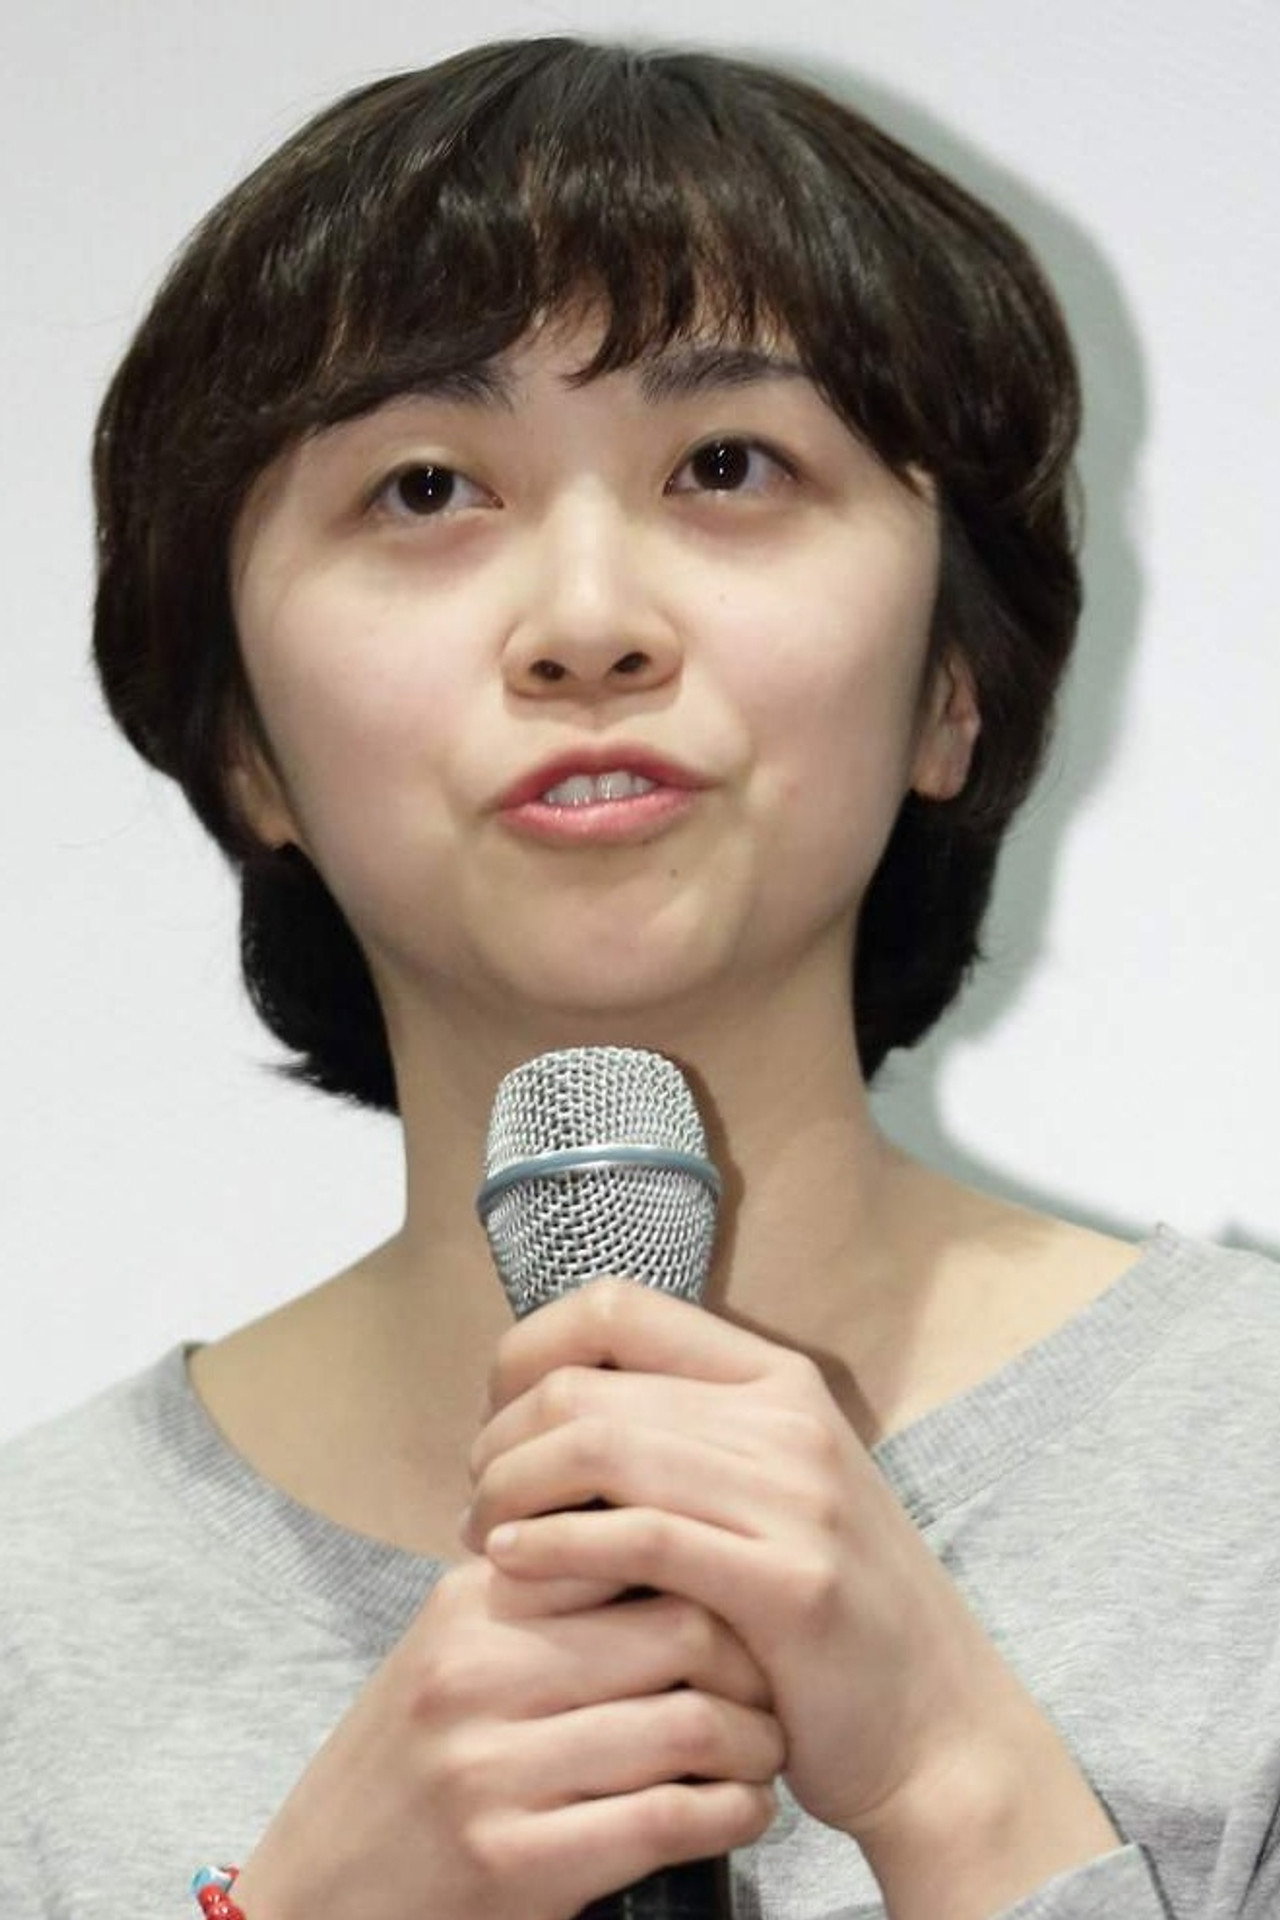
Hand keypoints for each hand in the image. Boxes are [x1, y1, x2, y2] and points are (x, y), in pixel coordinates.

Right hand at [232, 1551, 779, 1919]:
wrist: (316, 1893)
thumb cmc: (413, 1765)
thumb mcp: (457, 1651)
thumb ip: (547, 1596)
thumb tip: (677, 1534)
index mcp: (472, 1601)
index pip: (632, 1543)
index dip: (717, 1571)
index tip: (750, 1600)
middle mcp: (478, 1671)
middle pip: (682, 1629)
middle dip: (758, 1661)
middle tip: (779, 1684)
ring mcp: (491, 1769)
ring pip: (692, 1725)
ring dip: (759, 1745)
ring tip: (767, 1753)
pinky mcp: (514, 1863)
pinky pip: (669, 1820)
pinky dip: (734, 1814)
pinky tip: (742, 1811)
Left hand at [467, 1281, 1107, 1859]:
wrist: (938, 1731)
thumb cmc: (820, 1623)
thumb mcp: (763, 1497)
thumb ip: (677, 1444)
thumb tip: (538, 1415)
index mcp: (774, 1380)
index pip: (614, 1306)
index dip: (527, 1355)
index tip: (498, 1424)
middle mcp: (786, 1419)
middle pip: (588, 1382)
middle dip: (501, 1440)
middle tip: (478, 1503)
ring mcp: (795, 1497)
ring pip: (600, 1444)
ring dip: (514, 1490)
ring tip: (486, 1539)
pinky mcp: (789, 1582)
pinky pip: (638, 1535)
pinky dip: (554, 1545)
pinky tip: (514, 1567)